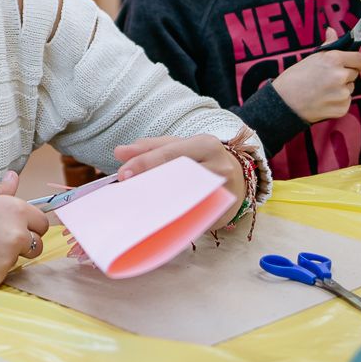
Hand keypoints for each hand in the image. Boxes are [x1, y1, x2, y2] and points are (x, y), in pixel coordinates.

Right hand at [0, 170, 48, 287]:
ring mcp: (7, 259)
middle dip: (24, 243)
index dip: (30, 224)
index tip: (17, 226)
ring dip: (7, 256)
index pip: (41, 222)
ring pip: (18, 260)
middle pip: (37, 244)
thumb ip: (1, 191)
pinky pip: (1, 274)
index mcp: (15, 210)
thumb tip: (14, 177)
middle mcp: (16, 235)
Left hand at [114, 134, 245, 210]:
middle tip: (126, 188)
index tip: (122, 173)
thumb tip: (120, 152)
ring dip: (158, 201)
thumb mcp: (180, 146)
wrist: (239, 178)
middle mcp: (218, 167)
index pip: (171, 153)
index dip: (145, 163)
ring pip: (184, 197)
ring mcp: (222, 192)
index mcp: (206, 144)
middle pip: (178, 175)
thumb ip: (151, 147)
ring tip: (137, 202)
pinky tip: (155, 217)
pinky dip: (171, 216)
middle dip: (149, 182)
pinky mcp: (221, 213)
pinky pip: (191, 216)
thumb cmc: (203, 160)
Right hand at [271, 27, 360, 122]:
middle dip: (345, 75)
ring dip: (341, 89)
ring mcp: (342, 93)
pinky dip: (337, 102)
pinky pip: (346, 102)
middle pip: (354, 74)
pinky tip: (323, 100)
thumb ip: (328, 45)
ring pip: (350, 88)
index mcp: (334, 59)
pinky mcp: (342, 108)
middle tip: (327, 78)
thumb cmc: (294, 78)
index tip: (355, 65)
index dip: (358, 62)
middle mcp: (340, 75)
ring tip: (322, 90)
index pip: (360, 59)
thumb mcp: (312, 58)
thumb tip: (331, 30)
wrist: (283, 102)